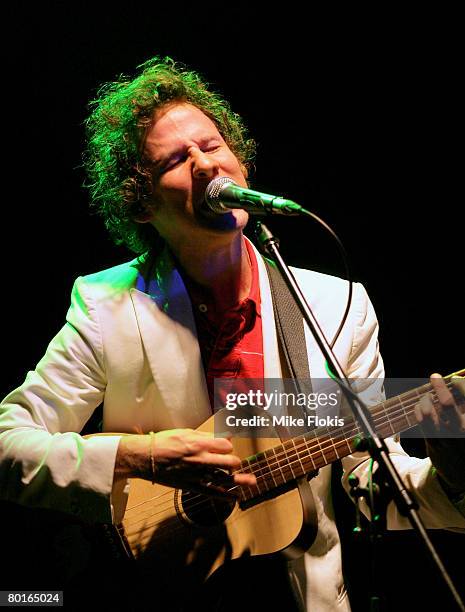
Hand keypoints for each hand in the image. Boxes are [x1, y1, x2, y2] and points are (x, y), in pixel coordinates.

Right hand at [115, 429, 255, 496]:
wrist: (146, 457)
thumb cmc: (165, 441)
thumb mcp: (186, 432)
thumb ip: (206, 436)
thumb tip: (224, 436)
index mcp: (200, 443)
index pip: (226, 445)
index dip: (228, 445)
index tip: (225, 447)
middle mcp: (201, 459)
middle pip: (230, 461)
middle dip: (234, 461)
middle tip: (232, 461)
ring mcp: (197, 473)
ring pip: (225, 477)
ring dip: (240, 479)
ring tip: (251, 481)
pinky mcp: (191, 485)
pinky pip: (212, 492)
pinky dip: (225, 496)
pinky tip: (235, 497)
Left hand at [415, 373, 464, 494]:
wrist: (463, 475)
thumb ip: (464, 407)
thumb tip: (458, 381)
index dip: (460, 384)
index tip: (456, 380)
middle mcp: (462, 430)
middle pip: (448, 403)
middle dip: (440, 386)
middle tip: (435, 376)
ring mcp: (447, 438)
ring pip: (429, 412)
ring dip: (426, 399)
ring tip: (428, 396)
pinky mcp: (434, 444)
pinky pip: (422, 421)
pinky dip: (419, 409)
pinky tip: (420, 406)